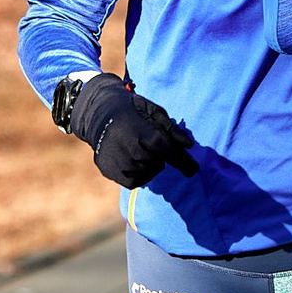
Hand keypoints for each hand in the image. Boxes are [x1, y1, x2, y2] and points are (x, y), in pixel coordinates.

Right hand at [64, 72, 198, 187]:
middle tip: (153, 145)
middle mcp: (128, 148)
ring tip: (141, 150)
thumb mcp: (153, 111)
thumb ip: (171, 129)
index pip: (167, 151)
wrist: (97, 112)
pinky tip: (133, 160)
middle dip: (162, 157)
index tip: (194, 169)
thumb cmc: (131, 110)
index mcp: (140, 132)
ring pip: (146, 173)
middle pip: (158, 163)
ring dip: (150, 165)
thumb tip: (188, 146)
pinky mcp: (108, 170)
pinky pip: (133, 182)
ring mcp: (116, 161)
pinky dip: (139, 174)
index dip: (183, 162)